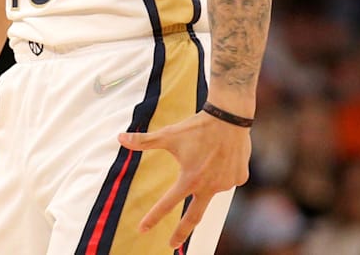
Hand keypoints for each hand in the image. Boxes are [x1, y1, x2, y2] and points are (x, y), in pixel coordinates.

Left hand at [117, 112, 251, 247]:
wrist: (229, 116)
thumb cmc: (196, 127)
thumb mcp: (168, 135)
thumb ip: (144, 141)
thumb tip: (119, 138)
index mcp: (190, 179)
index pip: (167, 204)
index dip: (153, 217)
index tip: (142, 229)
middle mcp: (209, 186)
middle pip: (194, 217)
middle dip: (182, 233)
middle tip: (172, 245)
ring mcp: (226, 184)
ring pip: (212, 188)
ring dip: (207, 179)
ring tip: (209, 154)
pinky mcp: (240, 178)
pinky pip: (227, 179)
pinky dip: (222, 171)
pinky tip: (222, 155)